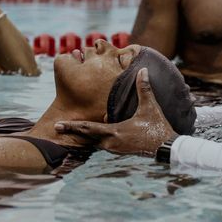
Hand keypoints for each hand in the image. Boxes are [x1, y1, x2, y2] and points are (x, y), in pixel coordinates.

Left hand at [54, 68, 177, 155]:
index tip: (57, 124)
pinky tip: (90, 134)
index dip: (72, 126)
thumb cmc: (157, 128)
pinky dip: (93, 139)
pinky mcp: (119, 151)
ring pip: (93, 142)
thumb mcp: (150, 107)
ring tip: (71, 128)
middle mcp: (110, 143)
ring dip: (82, 135)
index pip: (88, 129)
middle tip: (56, 127)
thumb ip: (143, 88)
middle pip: (86, 137)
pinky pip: (101, 145)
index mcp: (114, 132)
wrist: (165, 149)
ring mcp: (114, 149)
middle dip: (71, 131)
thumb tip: (142, 70)